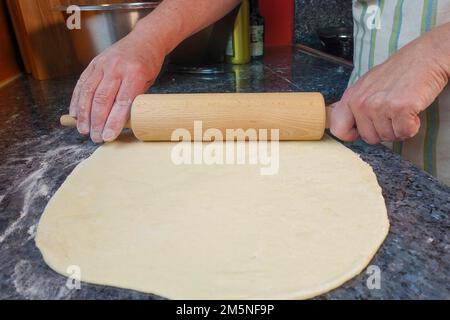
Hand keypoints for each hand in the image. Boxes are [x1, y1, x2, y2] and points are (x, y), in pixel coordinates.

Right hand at [69, 30, 164, 142]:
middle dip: (97, 121)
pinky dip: (77, 100)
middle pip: (102, 99)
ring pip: (88, 92)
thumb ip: (134, 99)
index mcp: (135, 73)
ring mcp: (103, 64)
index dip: (113, 121)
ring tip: (84, 130)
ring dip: (84, 114)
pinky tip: (75, 113)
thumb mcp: (148, 82)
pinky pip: (82, 83)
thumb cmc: (149, 64)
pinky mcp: (94, 63)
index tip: (108, 136)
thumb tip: (121, 123)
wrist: (144, 39)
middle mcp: (116, 68)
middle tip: (96, 138)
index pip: (122, 102)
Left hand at [330, 27, 448, 143]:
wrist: (424, 57)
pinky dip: (411, 126)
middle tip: (392, 113)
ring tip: (402, 108)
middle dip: (383, 130)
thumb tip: (342, 126)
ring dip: (398, 127)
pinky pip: (404, 132)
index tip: (363, 130)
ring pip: (387, 137)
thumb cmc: (397, 72)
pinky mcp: (399, 108)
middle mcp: (361, 103)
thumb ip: (354, 105)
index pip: (339, 129)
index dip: (352, 135)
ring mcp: (379, 106)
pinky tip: (411, 110)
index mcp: (351, 97)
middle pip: (369, 137)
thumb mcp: (366, 86)